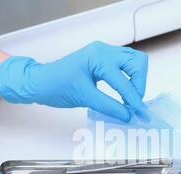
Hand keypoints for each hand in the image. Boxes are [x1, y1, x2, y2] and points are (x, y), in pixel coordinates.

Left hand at [0, 41, 148, 121]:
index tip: (140, 114)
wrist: (39, 82)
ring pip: (134, 62)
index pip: (123, 81)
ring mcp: (104, 53)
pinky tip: (124, 94)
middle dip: (139, 85)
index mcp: (98, 57)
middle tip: (134, 104)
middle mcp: (104, 51)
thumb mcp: (84, 98)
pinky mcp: (103, 60)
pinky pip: (125, 66)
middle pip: (137, 62)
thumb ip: (109, 106)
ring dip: (136, 81)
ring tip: (131, 100)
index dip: (133, 100)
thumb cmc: (56, 86)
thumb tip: (128, 116)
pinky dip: (129, 79)